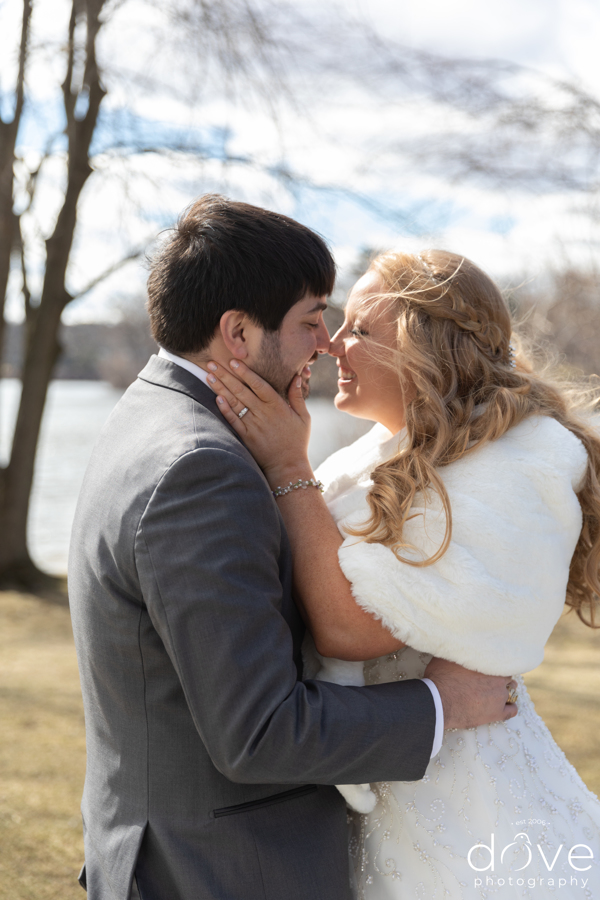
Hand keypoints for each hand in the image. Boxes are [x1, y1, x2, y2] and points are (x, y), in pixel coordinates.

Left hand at [206, 359, 312, 486]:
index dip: (245, 372)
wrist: (288, 467)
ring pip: (235, 403)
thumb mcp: (304, 417)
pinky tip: (216, 398)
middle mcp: (263, 414)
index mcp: (277, 406)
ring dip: (220, 388)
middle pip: (241, 391)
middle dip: (225, 375)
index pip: (259, 384)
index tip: (233, 360)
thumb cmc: (297, 441)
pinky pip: (233, 421)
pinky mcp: (246, 437)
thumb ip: (298, 396)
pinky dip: (225, 409)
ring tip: (208, 376)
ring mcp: (253, 425)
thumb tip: (298, 376)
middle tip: (211, 363)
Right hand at [424, 656, 517, 729]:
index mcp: (489, 664)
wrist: (440, 702)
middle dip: (500, 678)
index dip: (494, 665)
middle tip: (489, 680)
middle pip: (507, 676)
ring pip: (511, 692)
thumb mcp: (447, 657)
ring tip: (494, 693)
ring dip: (504, 691)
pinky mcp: (497, 714)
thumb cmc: (441, 678)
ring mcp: (499, 697)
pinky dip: (511, 708)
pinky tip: (508, 707)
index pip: (501, 661)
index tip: (488, 667)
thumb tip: (457, 643)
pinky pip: (512, 711)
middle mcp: (498, 679)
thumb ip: (458, 651)